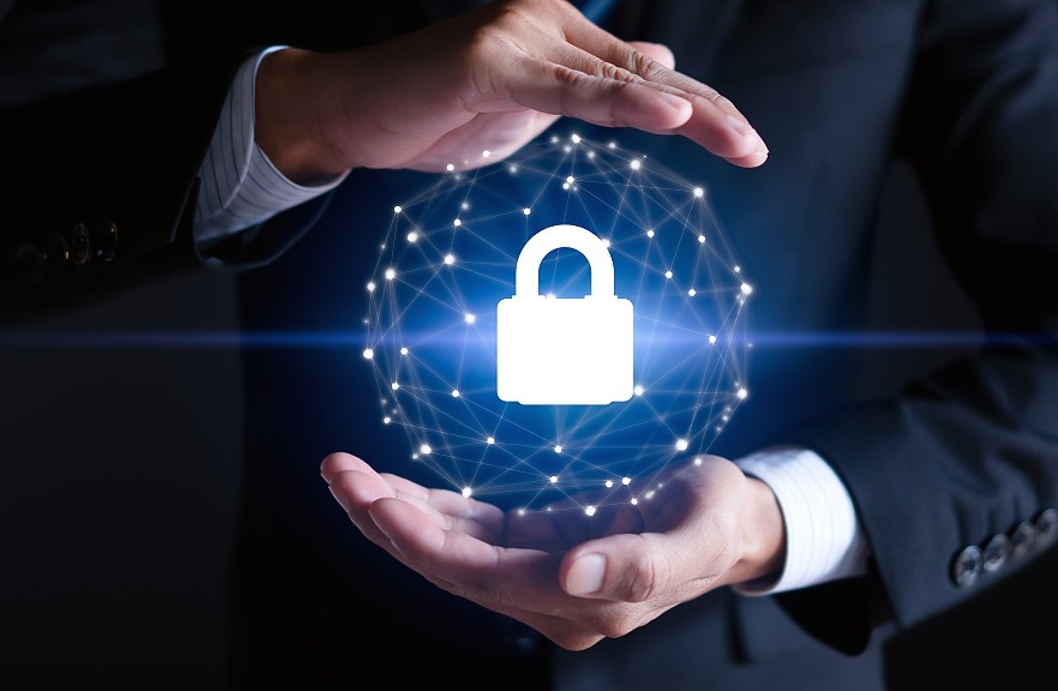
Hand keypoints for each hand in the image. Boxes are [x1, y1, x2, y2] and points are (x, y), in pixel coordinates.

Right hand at [255, 0, 768, 181]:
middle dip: (705, 113)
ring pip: (613, 79)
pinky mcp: (487, 59)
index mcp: (553, 25)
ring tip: (733, 136)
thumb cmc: (427, 112)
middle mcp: (540, 16)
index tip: (745, 142)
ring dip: (682, 112)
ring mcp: (514, 33)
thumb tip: (661, 64)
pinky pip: (567, 89)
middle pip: (641, 71)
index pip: (640, 69)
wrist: (346, 112)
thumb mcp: (524, 102)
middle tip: (755, 148)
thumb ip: (586, 83)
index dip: (698, 105)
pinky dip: (620, 101)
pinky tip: (668, 113)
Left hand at [320, 451, 785, 650]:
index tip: (379, 503)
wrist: (734, 520)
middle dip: (386, 519)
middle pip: (448, 565)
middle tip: (338, 472)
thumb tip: (575, 575)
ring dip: (388, 509)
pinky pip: (461, 530)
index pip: (483, 577)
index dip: (426, 543)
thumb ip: (644, 563)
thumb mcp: (700, 532)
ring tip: (340, 469)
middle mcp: (550, 597)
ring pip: (444, 547)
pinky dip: (418, 504)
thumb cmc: (721, 519)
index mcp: (587, 602)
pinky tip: (378, 482)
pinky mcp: (529, 547)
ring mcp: (535, 574)